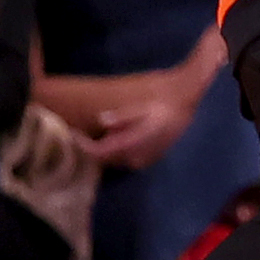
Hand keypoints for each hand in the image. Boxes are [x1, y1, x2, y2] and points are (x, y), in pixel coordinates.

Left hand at [85, 68, 208, 169]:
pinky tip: (114, 134)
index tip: (72, 133)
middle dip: (92, 146)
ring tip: (93, 131)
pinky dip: (116, 148)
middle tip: (80, 130)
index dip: (84, 146)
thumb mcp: (142, 105)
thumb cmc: (163, 100)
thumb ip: (123, 116)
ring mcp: (143, 158)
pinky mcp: (148, 156)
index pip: (101, 153)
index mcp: (133, 143)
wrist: (186, 103)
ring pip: (115, 159)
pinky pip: (125, 157)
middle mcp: (136, 155)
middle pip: (106, 158)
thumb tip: (101, 120)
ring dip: (104, 148)